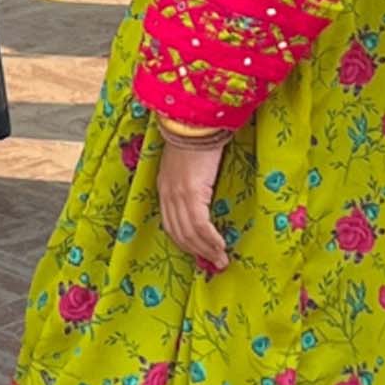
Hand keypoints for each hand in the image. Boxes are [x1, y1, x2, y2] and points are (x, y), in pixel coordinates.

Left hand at [157, 128, 229, 273]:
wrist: (195, 122)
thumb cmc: (196, 138)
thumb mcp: (188, 164)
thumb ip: (191, 180)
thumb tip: (205, 194)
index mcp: (164, 188)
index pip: (171, 224)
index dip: (185, 241)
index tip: (199, 252)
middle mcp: (168, 194)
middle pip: (179, 232)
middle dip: (196, 251)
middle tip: (214, 263)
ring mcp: (178, 194)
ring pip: (189, 232)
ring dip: (205, 249)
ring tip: (220, 260)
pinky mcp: (192, 192)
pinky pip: (200, 224)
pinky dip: (210, 239)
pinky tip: (220, 246)